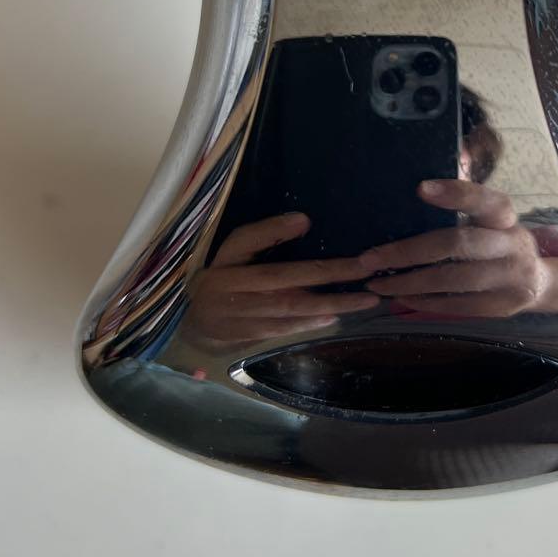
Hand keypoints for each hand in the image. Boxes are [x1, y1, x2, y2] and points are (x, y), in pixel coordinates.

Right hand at [183, 213, 378, 349]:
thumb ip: (264, 234)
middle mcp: (231, 288)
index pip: (249, 240)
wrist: (192, 327)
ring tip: (364, 298)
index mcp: (227, 260)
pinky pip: (283, 328)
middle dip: (328, 273)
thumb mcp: (234, 252)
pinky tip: (335, 317)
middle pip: (284, 277)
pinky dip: (309, 323)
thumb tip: (304, 220)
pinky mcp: (248, 336)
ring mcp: (240, 315)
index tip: (307, 221)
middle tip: (365, 268)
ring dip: (329, 303)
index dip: (274, 230)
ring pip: (289, 307)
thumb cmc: (222, 279)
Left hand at [360, 179, 550, 317]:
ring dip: (409, 283)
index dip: (456, 193)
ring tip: (378, 283)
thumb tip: (414, 193)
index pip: (484, 200)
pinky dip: (425, 302)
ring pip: (452, 280)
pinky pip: (457, 306)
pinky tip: (402, 298)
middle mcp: (513, 244)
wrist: (540, 282)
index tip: (419, 188)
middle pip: (457, 244)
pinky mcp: (503, 307)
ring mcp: (510, 278)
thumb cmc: (499, 241)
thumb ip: (464, 208)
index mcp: (506, 217)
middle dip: (407, 252)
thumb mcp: (491, 220)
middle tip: (369, 258)